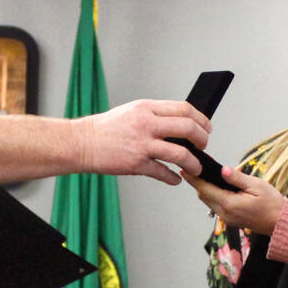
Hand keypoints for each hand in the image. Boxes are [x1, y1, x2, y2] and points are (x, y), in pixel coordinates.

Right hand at [78, 99, 210, 184]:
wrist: (81, 143)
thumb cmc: (106, 129)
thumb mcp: (132, 112)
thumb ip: (155, 116)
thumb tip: (180, 125)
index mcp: (146, 108)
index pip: (184, 109)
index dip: (201, 119)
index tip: (206, 127)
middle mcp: (146, 124)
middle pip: (188, 128)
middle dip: (202, 139)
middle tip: (204, 146)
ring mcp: (142, 144)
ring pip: (180, 153)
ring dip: (193, 163)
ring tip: (195, 168)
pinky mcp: (136, 163)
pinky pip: (163, 172)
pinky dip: (173, 178)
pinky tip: (176, 179)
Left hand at [191, 163, 286, 234]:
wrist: (280, 222)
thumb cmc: (272, 203)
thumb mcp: (257, 185)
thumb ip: (238, 178)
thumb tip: (223, 170)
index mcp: (229, 204)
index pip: (205, 189)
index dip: (194, 179)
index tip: (184, 170)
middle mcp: (225, 213)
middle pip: (204, 196)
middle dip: (198, 183)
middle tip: (193, 169)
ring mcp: (227, 219)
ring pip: (209, 202)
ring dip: (206, 190)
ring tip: (205, 175)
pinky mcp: (230, 221)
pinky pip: (217, 207)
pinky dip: (214, 196)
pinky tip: (219, 187)